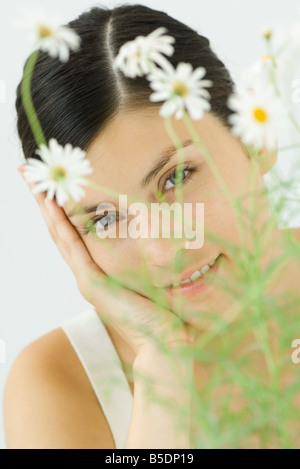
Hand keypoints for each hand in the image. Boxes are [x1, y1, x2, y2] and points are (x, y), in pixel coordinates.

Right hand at [18, 165, 194, 355]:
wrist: (163, 341)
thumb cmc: (158, 312)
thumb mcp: (145, 277)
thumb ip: (140, 259)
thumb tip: (152, 236)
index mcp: (95, 272)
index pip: (71, 234)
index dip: (58, 210)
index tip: (50, 188)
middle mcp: (85, 274)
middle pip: (58, 231)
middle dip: (44, 202)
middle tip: (30, 176)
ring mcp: (86, 279)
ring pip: (60, 235)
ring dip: (47, 208)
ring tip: (34, 183)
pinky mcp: (93, 284)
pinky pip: (74, 248)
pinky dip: (62, 225)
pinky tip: (53, 206)